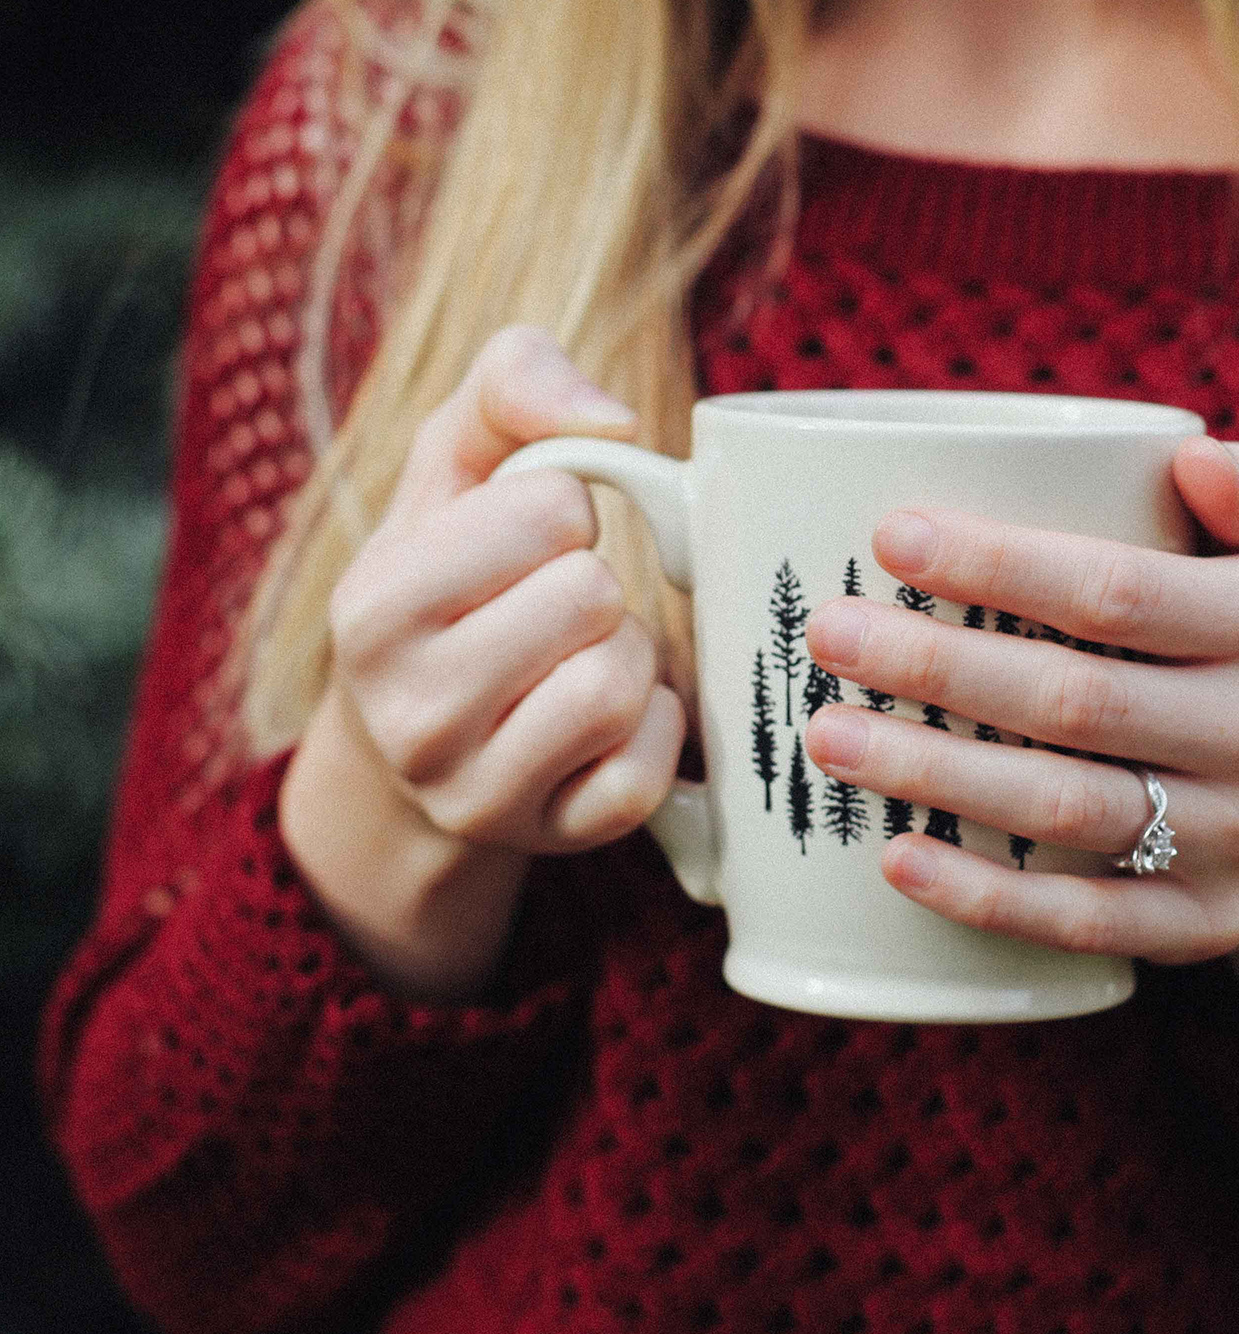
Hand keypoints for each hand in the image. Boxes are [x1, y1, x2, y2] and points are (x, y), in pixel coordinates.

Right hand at [282, 326, 686, 999]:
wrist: (415, 741)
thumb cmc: (453, 576)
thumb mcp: (452, 465)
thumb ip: (512, 382)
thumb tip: (612, 421)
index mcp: (373, 608)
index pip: (551, 509)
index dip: (563, 511)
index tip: (527, 544)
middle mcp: (410, 714)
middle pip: (593, 596)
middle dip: (596, 586)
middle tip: (557, 610)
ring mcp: (477, 791)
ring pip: (622, 683)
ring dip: (629, 655)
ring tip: (579, 658)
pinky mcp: (552, 839)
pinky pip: (650, 768)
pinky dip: (655, 727)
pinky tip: (610, 721)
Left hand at [800, 437, 1238, 1013]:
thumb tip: (1191, 452)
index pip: (1117, 592)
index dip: (999, 565)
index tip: (888, 537)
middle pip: (1073, 700)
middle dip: (937, 666)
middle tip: (827, 635)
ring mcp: (1236, 838)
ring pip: (1065, 807)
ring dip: (935, 773)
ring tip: (828, 737)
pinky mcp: (1201, 924)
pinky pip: (1083, 918)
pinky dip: (986, 896)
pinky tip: (897, 859)